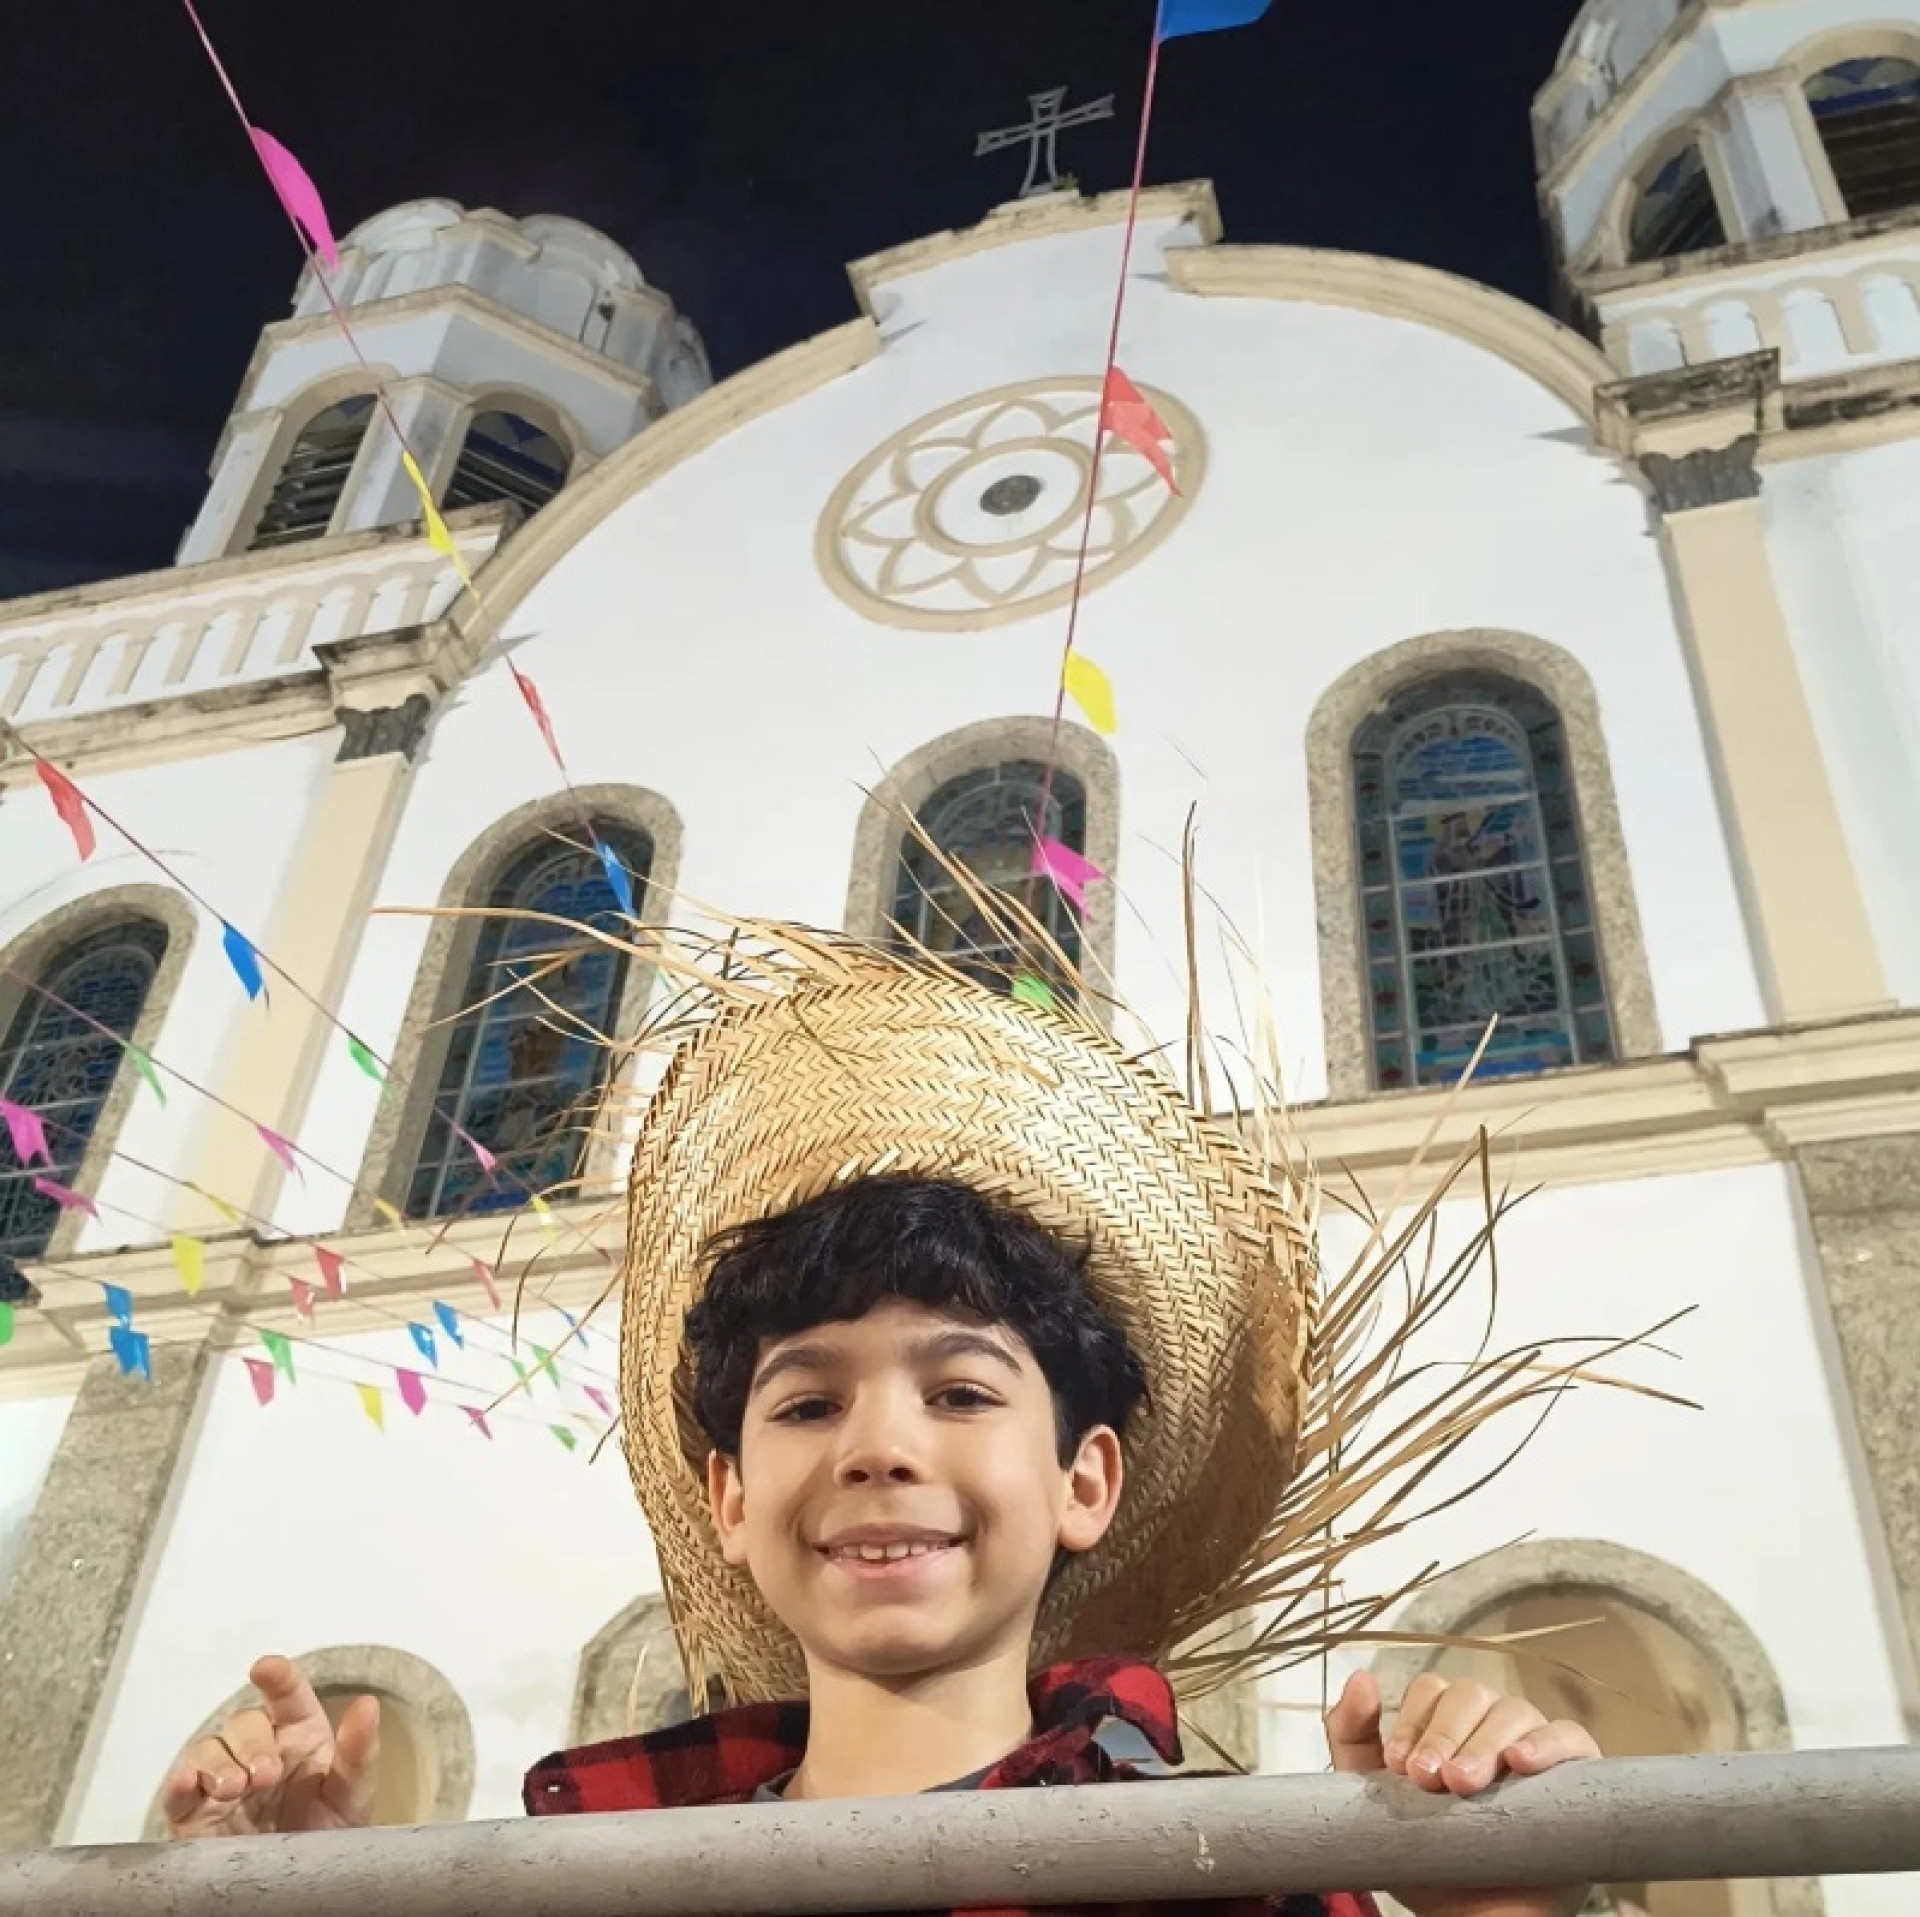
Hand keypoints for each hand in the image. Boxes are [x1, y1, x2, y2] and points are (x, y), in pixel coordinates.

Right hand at [161, 1655, 380, 1838]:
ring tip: (236, 1789)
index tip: (266, 1668)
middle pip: (243, 1722)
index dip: (277, 1677)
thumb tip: (367, 1704)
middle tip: (266, 1775)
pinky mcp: (195, 1816)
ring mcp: (223, 1782)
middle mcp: (259, 1751)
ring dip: (218, 1763)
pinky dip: (181, 1782)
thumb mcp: (352, 1795)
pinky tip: (190, 1784)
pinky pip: (178, 1791)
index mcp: (299, 1736)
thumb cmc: (328, 1834)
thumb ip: (359, 1751)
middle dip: (252, 1743)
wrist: (302, 1892)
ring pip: (208, 1749)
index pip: (287, 1695)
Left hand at [1325, 1669, 1598, 1916]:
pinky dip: (1546, 1742)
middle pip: (1470, 1694)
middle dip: (1444, 1734)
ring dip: (1484, 1742)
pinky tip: (1521, 1761)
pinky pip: (1570, 1738)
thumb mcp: (1376, 1798)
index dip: (1413, 1720)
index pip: (1431, 1690)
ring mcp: (1535, 1746)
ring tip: (1463, 1784)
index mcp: (1448, 1724)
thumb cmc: (1430, 1856)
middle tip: (1428, 1779)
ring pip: (1514, 1711)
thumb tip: (1360, 1678)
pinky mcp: (1575, 1775)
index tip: (1399, 1766)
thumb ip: (1352, 1736)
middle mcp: (1492, 1725)